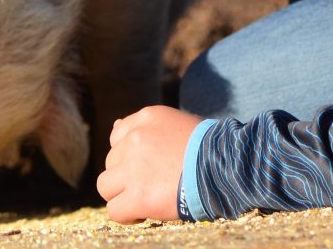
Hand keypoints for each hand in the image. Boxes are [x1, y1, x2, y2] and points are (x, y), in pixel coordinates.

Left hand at [96, 105, 201, 223]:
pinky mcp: (138, 196)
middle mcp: (135, 139)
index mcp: (146, 118)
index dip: (129, 155)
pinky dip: (126, 215)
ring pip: (106, 186)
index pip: (118, 136)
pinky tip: (143, 214)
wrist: (227, 167)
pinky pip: (114, 210)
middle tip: (150, 184)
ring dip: (122, 194)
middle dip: (126, 174)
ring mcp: (133, 168)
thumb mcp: (177, 124)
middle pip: (112, 162)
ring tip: (143, 200)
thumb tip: (114, 128)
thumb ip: (147, 128)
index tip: (146, 166)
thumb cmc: (210, 148)